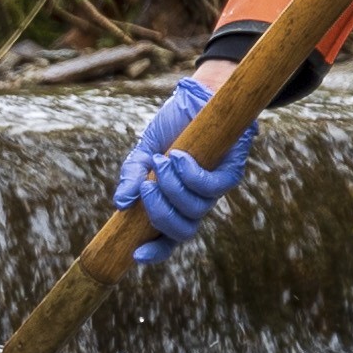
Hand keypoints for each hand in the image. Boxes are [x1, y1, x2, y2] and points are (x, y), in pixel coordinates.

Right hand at [113, 74, 256, 251]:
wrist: (196, 97)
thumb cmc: (171, 128)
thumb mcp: (142, 153)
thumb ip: (131, 178)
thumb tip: (121, 204)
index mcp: (173, 204)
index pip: (166, 240)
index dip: (154, 253)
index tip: (135, 255)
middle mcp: (195, 203)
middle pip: (182, 232)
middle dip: (160, 213)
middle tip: (146, 186)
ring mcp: (214, 191)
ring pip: (195, 210)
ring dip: (173, 187)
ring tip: (162, 161)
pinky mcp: (231, 172)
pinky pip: (212, 188)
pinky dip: (191, 175)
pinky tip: (179, 157)